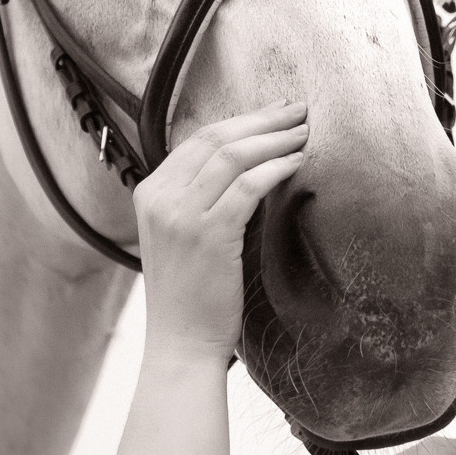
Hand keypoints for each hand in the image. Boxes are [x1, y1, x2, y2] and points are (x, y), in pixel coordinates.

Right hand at [115, 103, 306, 454]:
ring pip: (234, 155)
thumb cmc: (191, 296)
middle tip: (299, 110)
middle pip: (217, 139)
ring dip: (276, 138)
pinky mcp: (207, 234)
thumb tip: (247, 166)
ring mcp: (180, 214)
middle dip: (263, 120)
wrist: (181, 345)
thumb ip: (200, 200)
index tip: (275, 113)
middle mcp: (159, 198)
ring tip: (306, 131)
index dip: (242, 121)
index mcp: (149, 193)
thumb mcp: (183, 237)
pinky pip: (249, 186)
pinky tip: (299, 162)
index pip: (198, 140)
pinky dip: (277, 167)